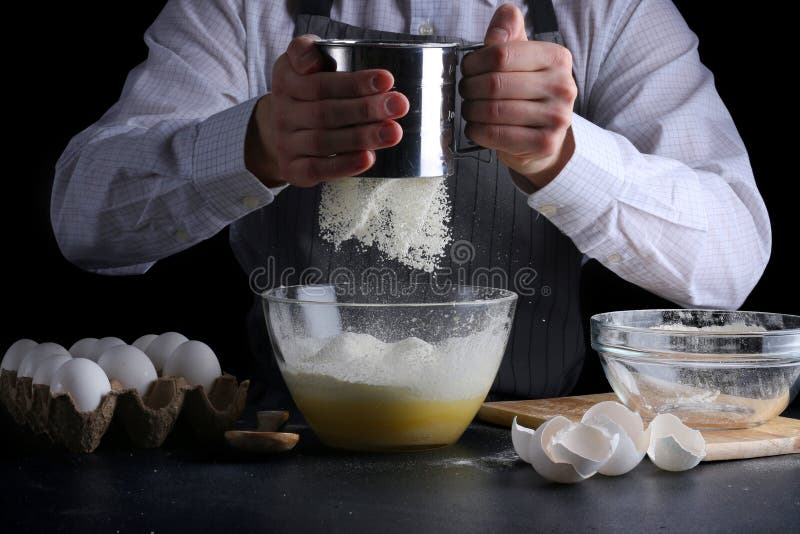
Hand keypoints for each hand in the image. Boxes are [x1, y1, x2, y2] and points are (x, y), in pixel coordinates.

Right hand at [245, 34, 409, 186]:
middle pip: (325, 113)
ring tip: (394, 132)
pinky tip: (368, 158)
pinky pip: (317, 169)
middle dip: (366, 109)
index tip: (387, 80)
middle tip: (400, 105)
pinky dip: (344, 165)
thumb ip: (307, 51)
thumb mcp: (300, 63)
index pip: (319, 83)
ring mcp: (286, 143)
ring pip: (323, 141)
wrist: (279, 131)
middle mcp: (282, 113)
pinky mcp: (293, 170)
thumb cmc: (304, 93)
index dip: (354, 83)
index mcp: (286, 81)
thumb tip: (315, 59)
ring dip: (361, 137)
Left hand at [460, 4, 576, 189]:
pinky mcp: (545, 143)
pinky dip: (478, 131)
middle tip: (465, 91)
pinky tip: (476, 127)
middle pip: (496, 83)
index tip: (467, 69)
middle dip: (469, 88)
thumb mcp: (521, 60)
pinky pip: (498, 134)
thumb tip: (506, 13)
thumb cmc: (527, 96)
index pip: (502, 54)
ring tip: (469, 109)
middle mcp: (562, 86)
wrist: (541, 139)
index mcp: (556, 59)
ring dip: (471, 111)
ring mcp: (557, 117)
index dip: (475, 63)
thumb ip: (509, 36)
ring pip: (494, 110)